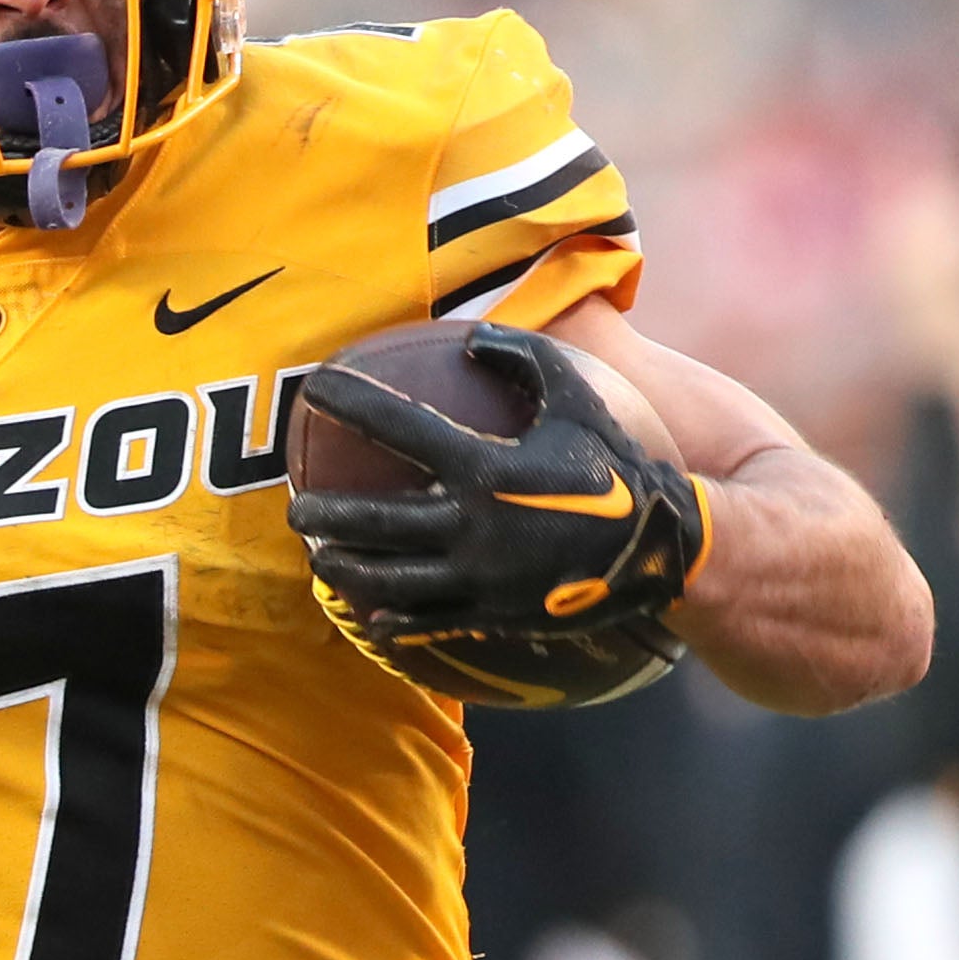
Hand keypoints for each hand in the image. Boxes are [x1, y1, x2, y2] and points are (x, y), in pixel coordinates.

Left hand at [289, 322, 708, 644]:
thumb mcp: (576, 396)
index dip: (351, 400)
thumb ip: (523, 356)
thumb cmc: (616, 462)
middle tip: (296, 507)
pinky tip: (366, 615)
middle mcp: (470, 525)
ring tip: (322, 558)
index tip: (315, 386)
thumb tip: (468, 340)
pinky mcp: (489, 615)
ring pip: (386, 579)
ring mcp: (477, 577)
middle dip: (324, 512)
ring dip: (344, 568)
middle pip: (371, 520)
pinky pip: (425, 620)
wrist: (662, 548)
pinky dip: (389, 617)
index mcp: (484, 467)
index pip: (398, 427)